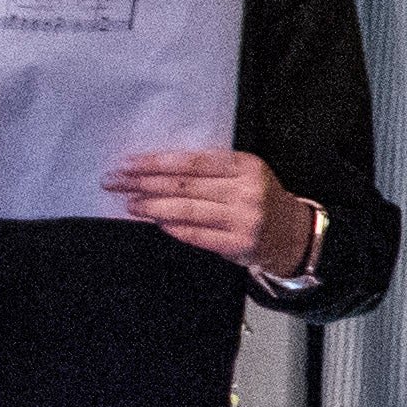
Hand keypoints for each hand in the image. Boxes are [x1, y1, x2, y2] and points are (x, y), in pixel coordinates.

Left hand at [109, 146, 299, 267]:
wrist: (292, 233)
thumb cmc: (258, 198)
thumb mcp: (244, 174)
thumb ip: (209, 171)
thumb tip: (154, 171)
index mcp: (246, 166)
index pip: (192, 162)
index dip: (155, 163)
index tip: (126, 164)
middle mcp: (246, 191)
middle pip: (184, 185)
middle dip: (143, 183)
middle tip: (114, 182)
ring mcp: (244, 219)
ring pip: (186, 210)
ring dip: (151, 207)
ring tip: (130, 204)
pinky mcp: (239, 244)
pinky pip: (196, 235)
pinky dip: (172, 228)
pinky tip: (155, 223)